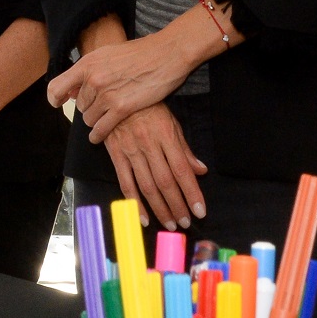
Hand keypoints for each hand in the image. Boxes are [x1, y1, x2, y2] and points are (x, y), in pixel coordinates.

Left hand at [49, 22, 205, 141]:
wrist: (166, 54)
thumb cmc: (140, 53)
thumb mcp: (108, 54)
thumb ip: (89, 71)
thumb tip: (72, 90)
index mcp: (87, 64)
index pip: (56, 87)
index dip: (56, 98)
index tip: (59, 102)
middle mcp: (93, 79)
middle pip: (79, 106)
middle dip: (89, 107)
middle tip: (102, 105)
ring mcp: (107, 94)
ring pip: (89, 119)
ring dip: (96, 120)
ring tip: (107, 116)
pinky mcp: (122, 108)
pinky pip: (101, 129)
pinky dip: (99, 135)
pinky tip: (99, 135)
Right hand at [101, 103, 206, 227]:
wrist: (117, 93)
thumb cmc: (148, 107)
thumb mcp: (171, 122)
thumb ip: (184, 148)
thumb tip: (201, 170)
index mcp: (166, 136)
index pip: (182, 170)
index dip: (192, 192)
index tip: (200, 210)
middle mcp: (149, 145)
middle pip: (166, 182)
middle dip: (177, 205)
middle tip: (185, 223)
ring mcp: (131, 151)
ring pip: (147, 186)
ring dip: (160, 208)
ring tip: (170, 224)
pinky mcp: (116, 155)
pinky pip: (126, 183)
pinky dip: (135, 202)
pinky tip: (143, 217)